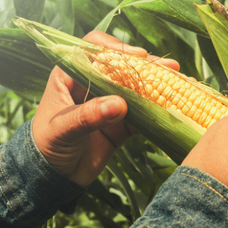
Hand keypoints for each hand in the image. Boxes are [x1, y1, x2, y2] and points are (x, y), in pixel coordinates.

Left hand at [32, 31, 179, 186]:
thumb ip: (88, 116)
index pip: (91, 48)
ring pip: (136, 89)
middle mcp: (91, 85)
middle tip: (169, 67)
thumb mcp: (62, 130)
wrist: (51, 179)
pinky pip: (142, 115)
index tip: (136, 57)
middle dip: (146, 65)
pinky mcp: (120, 125)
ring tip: (182, 82)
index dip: (114, 48)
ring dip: (158, 85)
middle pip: (121, 66)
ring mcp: (107, 105)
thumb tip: (120, 104)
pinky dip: (158, 112)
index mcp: (69, 76)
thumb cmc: (45, 147)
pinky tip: (176, 107)